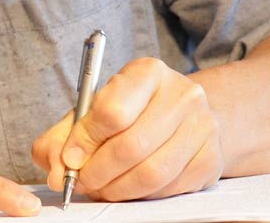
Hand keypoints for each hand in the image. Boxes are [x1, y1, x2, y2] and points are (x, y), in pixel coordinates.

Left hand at [29, 57, 223, 201]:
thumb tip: (58, 171)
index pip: (113, 110)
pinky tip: (128, 187)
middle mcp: (182, 94)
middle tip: (82, 182)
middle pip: (132, 146)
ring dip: (118, 189)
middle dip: (98, 172)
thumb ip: (63, 137)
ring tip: (102, 188)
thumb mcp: (92, 111)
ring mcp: (203, 127)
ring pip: (152, 173)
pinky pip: (170, 188)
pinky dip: (142, 195)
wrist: (183, 118)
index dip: (85, 141)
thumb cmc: (131, 113)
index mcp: (148, 72)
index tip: (70, 158)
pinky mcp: (211, 159)